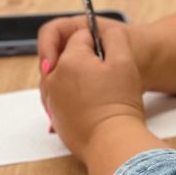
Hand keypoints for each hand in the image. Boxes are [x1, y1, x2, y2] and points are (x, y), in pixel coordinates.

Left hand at [42, 19, 145, 164]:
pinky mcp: (54, 116)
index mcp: (69, 60)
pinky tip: (91, 105)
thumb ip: (113, 36)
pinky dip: (74, 96)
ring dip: (79, 78)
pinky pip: (61, 95)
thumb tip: (103, 32)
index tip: (110, 61)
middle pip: (70, 55)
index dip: (101, 46)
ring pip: (64, 75)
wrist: (112, 142)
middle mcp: (53, 77)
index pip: (82, 36)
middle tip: (106, 78)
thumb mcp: (125, 60)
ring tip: (99, 93)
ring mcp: (51, 98)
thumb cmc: (119, 102)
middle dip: (87, 61)